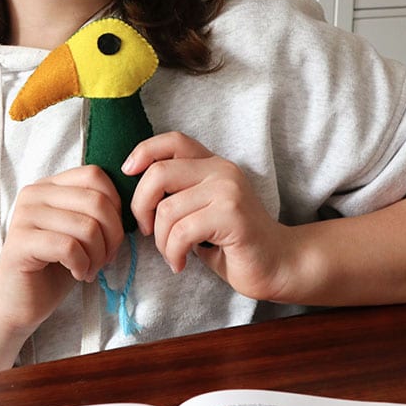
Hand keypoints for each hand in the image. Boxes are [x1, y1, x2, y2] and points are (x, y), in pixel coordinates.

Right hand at [0, 165, 124, 336]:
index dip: (115, 205)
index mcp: (49, 185)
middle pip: (96, 201)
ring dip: (98, 255)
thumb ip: (97, 211)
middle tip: (106, 259)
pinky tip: (78, 274)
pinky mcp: (19, 243)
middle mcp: (33, 194)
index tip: (112, 235)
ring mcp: (23, 216)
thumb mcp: (81, 232)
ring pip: (86, 226)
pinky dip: (83, 265)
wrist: (20, 303)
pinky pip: (69, 248)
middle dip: (112, 236)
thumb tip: (131, 204)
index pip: (95, 175)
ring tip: (91, 269)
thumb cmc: (56, 267)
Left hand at [124, 132, 292, 300]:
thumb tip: (135, 192)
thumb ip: (177, 194)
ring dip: (161, 241)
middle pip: (159, 173)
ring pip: (167, 210)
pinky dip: (173, 253)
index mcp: (213, 164)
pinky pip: (182, 232)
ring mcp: (228, 191)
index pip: (173, 140)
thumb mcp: (201, 209)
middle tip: (147, 231)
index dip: (144, 151)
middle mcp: (221, 170)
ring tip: (171, 255)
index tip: (127, 173)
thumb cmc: (232, 242)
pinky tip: (180, 264)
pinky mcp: (232, 216)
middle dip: (141, 206)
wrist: (278, 264)